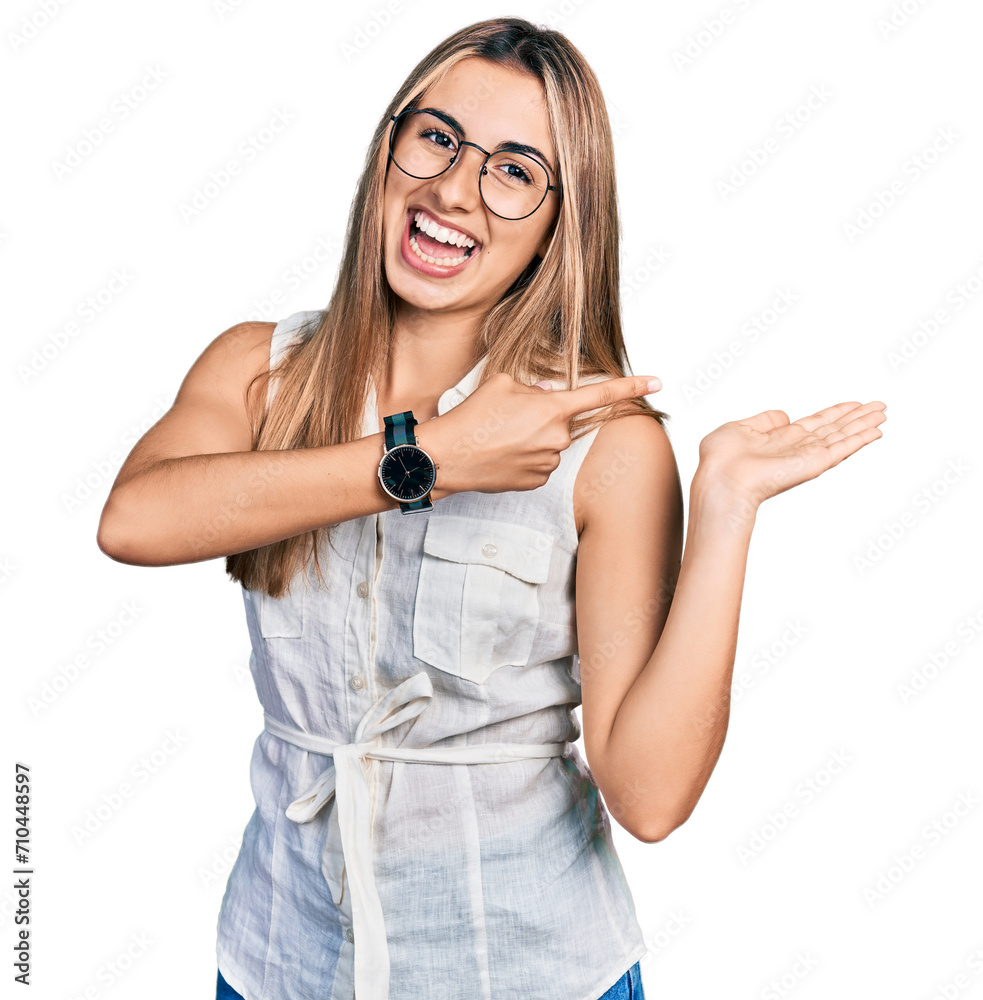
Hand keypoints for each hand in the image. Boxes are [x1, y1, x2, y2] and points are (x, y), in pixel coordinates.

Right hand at [417, 371, 659, 495]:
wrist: (448, 458)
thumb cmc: (472, 417)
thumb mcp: (501, 385)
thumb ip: (532, 388)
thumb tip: (546, 394)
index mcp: (553, 408)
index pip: (601, 395)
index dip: (632, 386)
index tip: (658, 382)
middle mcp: (558, 438)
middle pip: (562, 421)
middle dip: (542, 417)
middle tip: (508, 419)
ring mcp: (549, 463)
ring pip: (550, 443)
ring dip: (532, 438)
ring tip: (500, 439)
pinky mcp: (537, 482)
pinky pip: (540, 463)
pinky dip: (525, 458)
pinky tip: (502, 456)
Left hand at [696, 400, 887, 510]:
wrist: (722, 479)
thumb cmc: (721, 460)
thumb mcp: (740, 428)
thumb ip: (764, 420)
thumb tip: (784, 415)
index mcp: (779, 439)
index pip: (815, 423)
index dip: (835, 413)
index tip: (853, 404)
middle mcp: (797, 448)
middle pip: (834, 429)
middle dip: (857, 417)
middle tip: (879, 406)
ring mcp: (807, 456)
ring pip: (843, 436)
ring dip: (864, 424)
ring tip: (883, 413)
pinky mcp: (814, 463)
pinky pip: (842, 449)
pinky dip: (860, 439)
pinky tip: (875, 431)